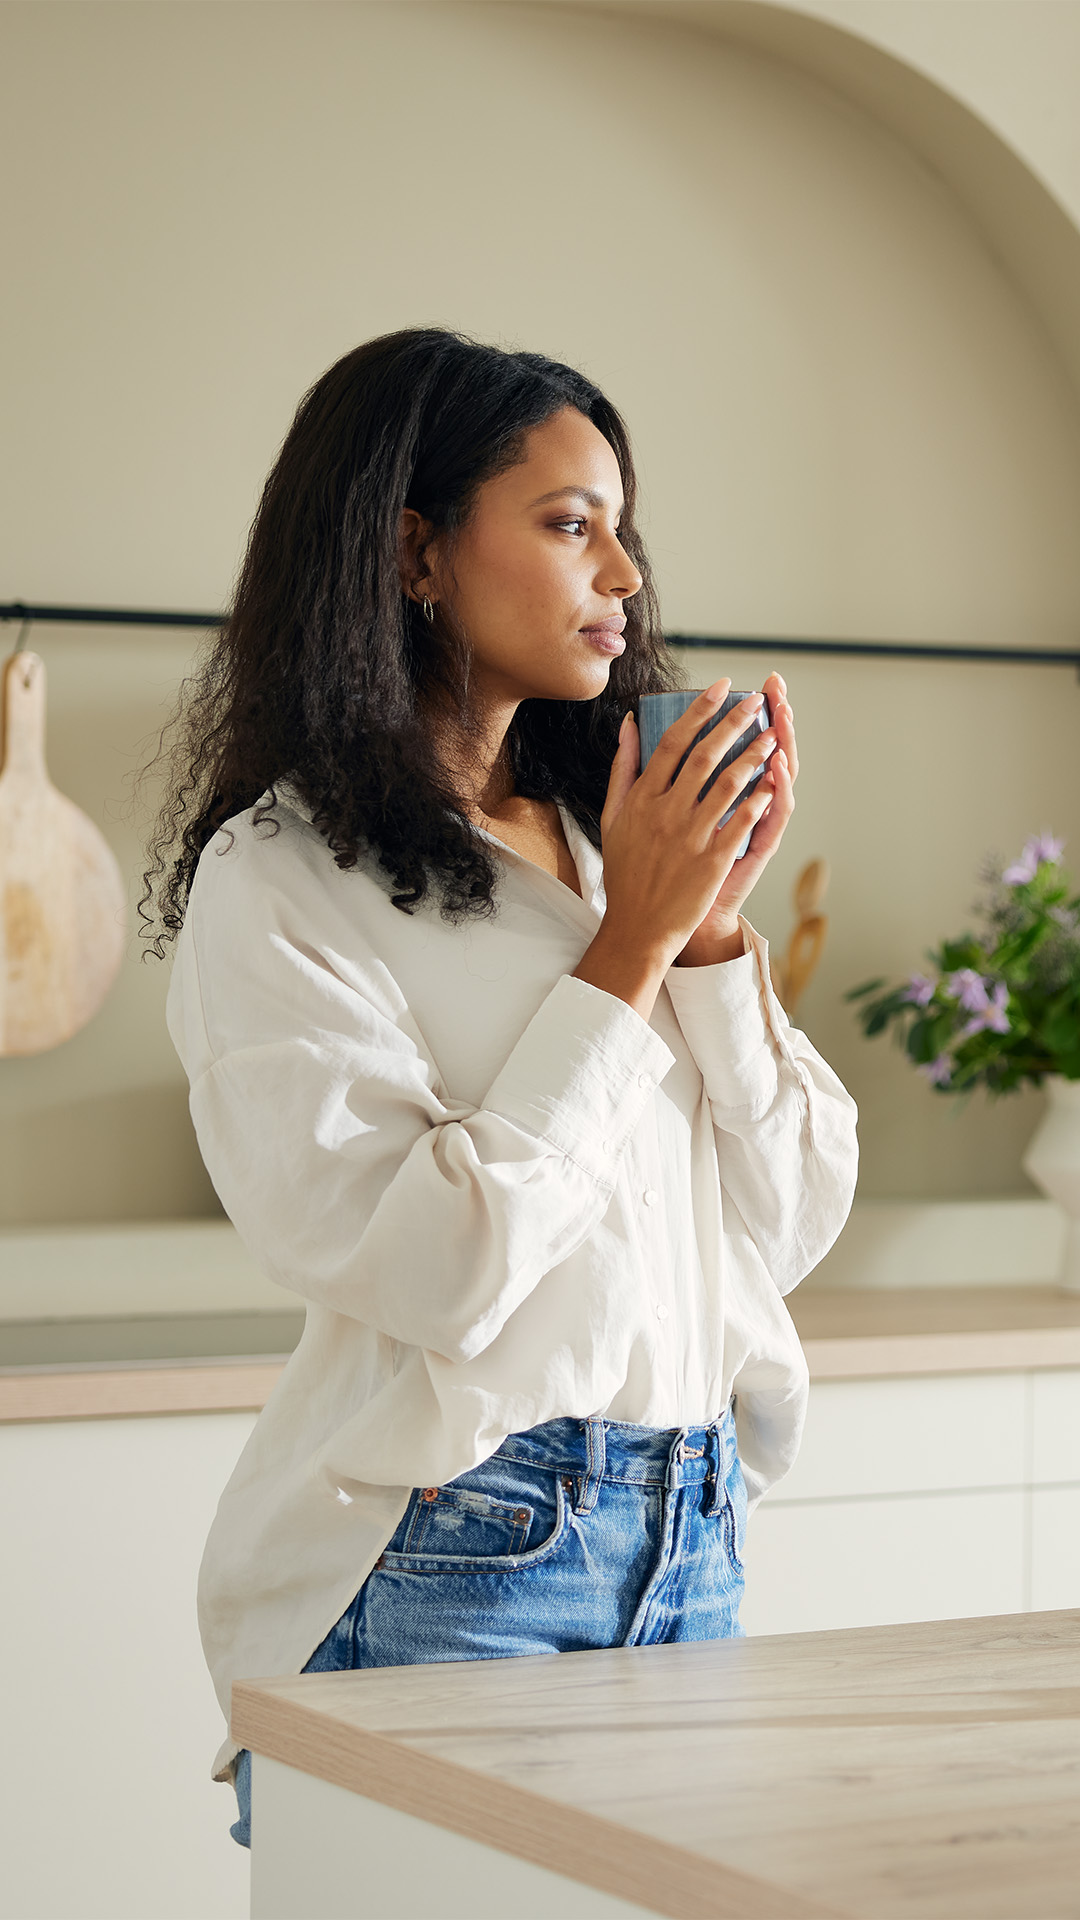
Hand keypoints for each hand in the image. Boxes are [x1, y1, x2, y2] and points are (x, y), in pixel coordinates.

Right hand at [594, 676, 784, 967]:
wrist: (637, 927)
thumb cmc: (625, 872)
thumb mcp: (612, 818)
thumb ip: (622, 769)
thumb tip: (628, 724)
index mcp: (641, 800)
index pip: (673, 742)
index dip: (699, 711)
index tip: (721, 688)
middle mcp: (666, 813)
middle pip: (705, 755)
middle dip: (735, 722)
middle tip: (758, 701)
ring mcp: (691, 836)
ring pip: (729, 783)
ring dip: (755, 754)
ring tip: (774, 735)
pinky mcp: (712, 861)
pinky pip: (742, 822)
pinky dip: (759, 797)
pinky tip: (774, 780)